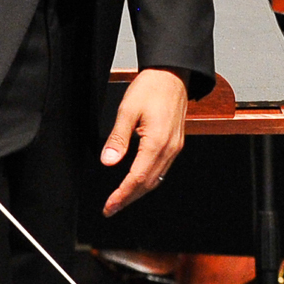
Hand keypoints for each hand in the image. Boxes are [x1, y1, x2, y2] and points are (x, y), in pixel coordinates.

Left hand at [99, 68, 189, 214]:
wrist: (172, 74)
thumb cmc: (151, 87)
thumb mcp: (127, 110)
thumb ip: (118, 138)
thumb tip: (108, 160)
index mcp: (157, 142)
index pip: (137, 178)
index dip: (122, 195)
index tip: (109, 206)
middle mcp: (169, 149)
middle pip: (148, 184)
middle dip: (129, 199)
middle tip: (111, 209)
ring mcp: (175, 147)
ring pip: (156, 179)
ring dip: (138, 192)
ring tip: (121, 200)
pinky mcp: (175, 144)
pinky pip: (162, 169)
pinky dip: (148, 180)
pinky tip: (137, 182)